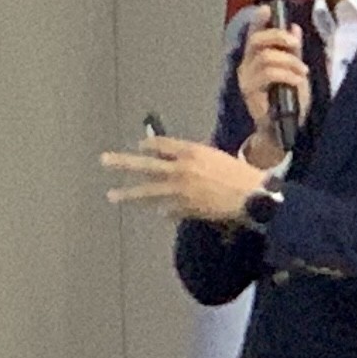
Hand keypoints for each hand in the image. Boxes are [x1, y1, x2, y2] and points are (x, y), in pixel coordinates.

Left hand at [103, 135, 267, 224]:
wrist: (252, 195)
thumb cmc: (238, 173)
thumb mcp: (214, 156)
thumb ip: (192, 157)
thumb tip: (174, 159)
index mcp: (190, 151)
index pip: (160, 145)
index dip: (148, 145)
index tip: (139, 146)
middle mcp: (180, 169)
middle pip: (145, 164)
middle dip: (123, 163)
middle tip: (104, 161)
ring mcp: (180, 190)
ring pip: (148, 191)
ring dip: (129, 194)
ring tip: (111, 195)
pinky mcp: (184, 208)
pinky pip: (167, 210)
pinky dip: (164, 210)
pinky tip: (160, 213)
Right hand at [236, 10, 310, 159]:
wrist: (282, 129)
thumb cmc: (288, 101)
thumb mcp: (294, 70)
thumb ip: (293, 51)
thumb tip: (295, 28)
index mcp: (255, 59)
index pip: (253, 34)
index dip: (258, 20)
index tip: (267, 9)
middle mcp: (246, 66)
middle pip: (257, 41)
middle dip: (278, 37)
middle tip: (295, 44)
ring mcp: (246, 80)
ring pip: (266, 57)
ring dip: (289, 61)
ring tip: (301, 71)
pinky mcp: (250, 92)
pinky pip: (269, 74)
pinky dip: (287, 74)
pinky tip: (297, 81)